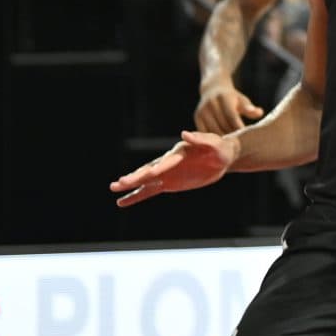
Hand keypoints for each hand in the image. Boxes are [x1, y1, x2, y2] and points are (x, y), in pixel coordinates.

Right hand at [110, 130, 238, 206]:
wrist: (223, 157)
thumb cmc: (219, 147)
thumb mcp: (214, 143)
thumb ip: (200, 139)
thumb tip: (184, 133)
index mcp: (179, 152)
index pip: (167, 161)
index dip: (159, 168)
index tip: (149, 175)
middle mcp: (169, 162)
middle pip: (150, 169)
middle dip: (136, 177)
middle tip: (119, 182)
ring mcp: (167, 173)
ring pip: (145, 180)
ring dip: (131, 184)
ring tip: (113, 188)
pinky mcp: (168, 183)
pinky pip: (149, 191)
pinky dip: (136, 196)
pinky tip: (122, 202)